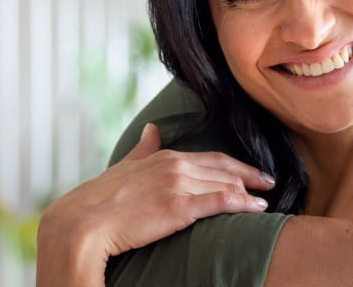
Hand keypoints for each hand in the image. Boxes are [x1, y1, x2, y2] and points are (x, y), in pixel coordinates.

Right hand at [36, 124, 273, 285]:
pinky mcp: (179, 207)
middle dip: (249, 174)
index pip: (209, 157)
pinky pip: (221, 202)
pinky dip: (243, 204)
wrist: (83, 223)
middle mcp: (173, 165)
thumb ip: (142, 148)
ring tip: (265, 198)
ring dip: (249, 191)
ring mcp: (177, 185)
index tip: (250, 171)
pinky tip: (257, 209)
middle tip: (269, 181)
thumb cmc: (99, 201)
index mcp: (162, 155)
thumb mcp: (124, 167)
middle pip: (223, 168)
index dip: (233, 164)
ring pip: (225, 184)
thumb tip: (152, 128)